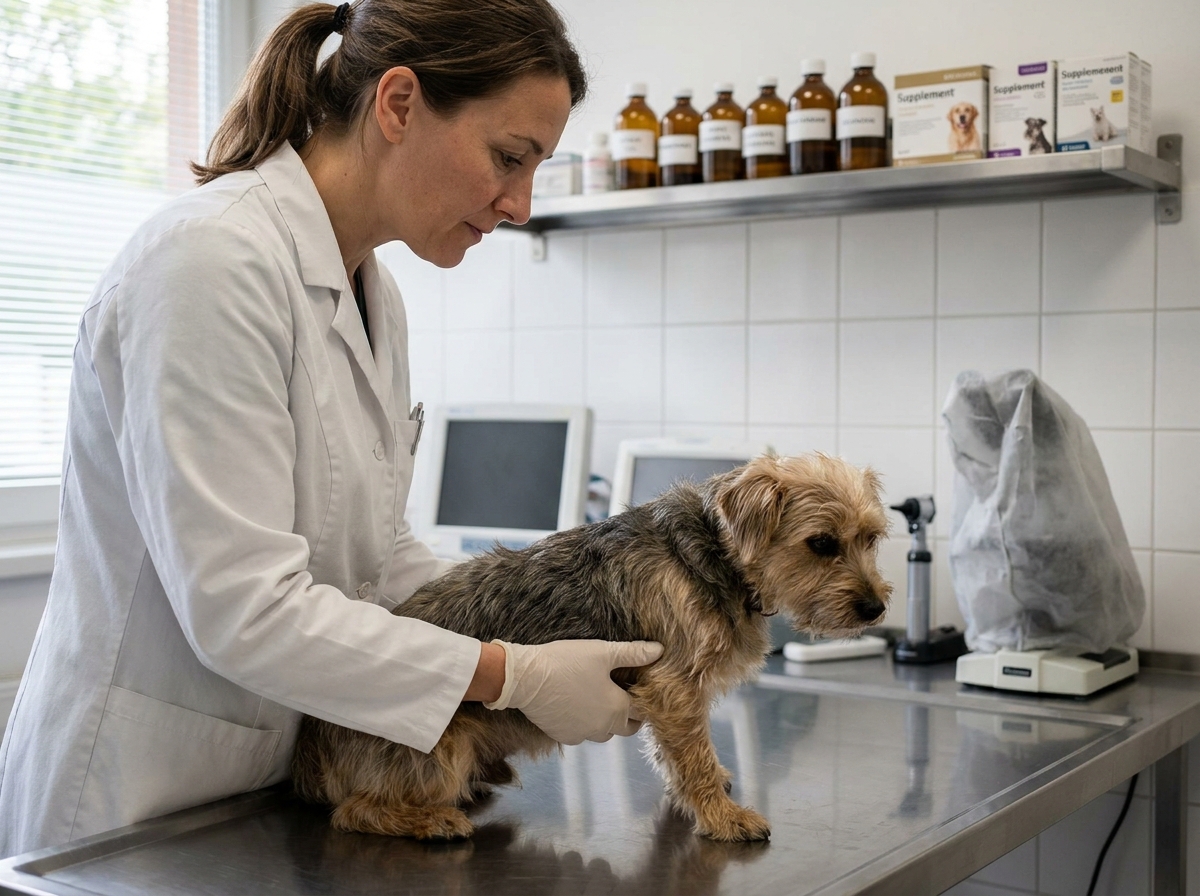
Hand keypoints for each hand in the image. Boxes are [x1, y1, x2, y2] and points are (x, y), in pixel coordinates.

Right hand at [483, 639, 663, 744]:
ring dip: (605, 721)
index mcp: (617, 708)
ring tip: (597, 698)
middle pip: (626, 727)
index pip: (642, 711)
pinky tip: (575, 705)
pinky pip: (581, 734)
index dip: (642, 699)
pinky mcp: (563, 737)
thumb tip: (659, 651)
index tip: (636, 687)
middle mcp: (604, 728)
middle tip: (620, 694)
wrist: (525, 678)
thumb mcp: (603, 652)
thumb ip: (633, 653)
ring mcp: (583, 735)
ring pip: (604, 733)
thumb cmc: (566, 661)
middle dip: (627, 714)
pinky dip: (583, 724)